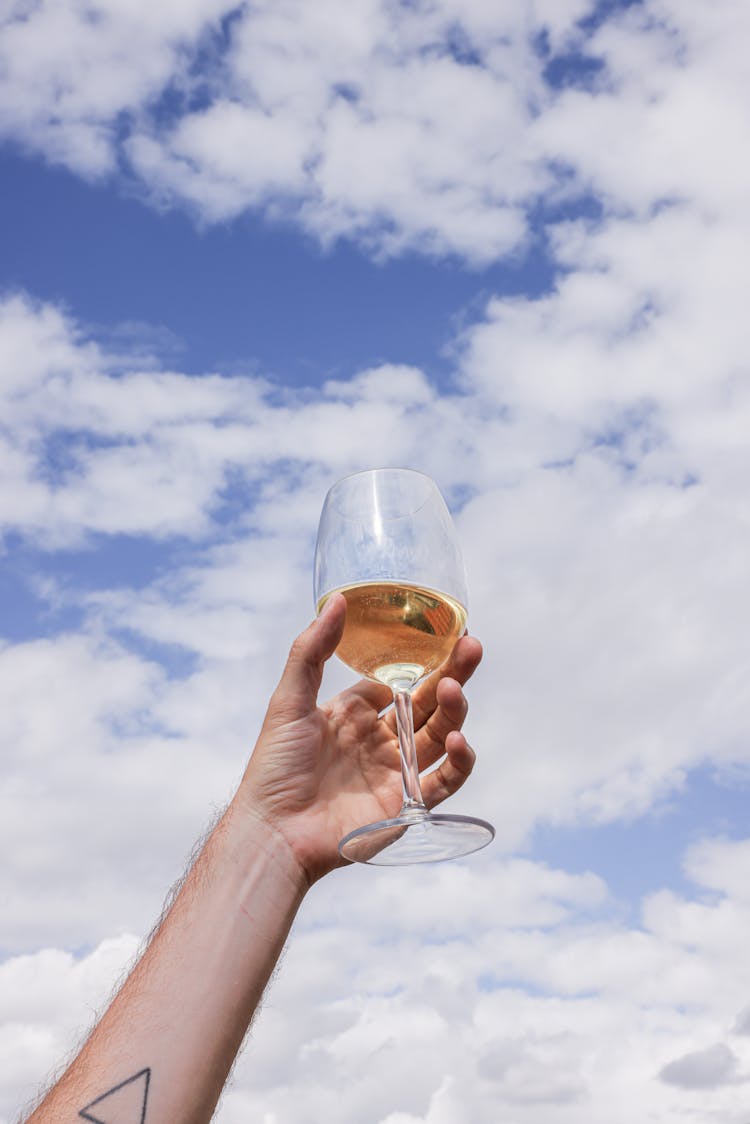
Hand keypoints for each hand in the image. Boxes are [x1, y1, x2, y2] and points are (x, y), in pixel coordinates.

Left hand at [237, 593, 482, 884]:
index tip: (448, 632)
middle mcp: (380, 739)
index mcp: (354, 713)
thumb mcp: (290, 699)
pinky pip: (445, 780)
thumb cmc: (273, 767)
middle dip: (453, 672)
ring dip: (454, 711)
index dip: (423, 658)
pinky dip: (458, 761)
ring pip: (440, 735)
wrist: (272, 831)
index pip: (399, 679)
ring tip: (454, 690)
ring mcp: (396, 771)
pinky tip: (457, 739)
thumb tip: (341, 600)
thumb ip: (312, 649)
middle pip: (428, 701)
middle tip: (472, 646)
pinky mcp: (407, 805)